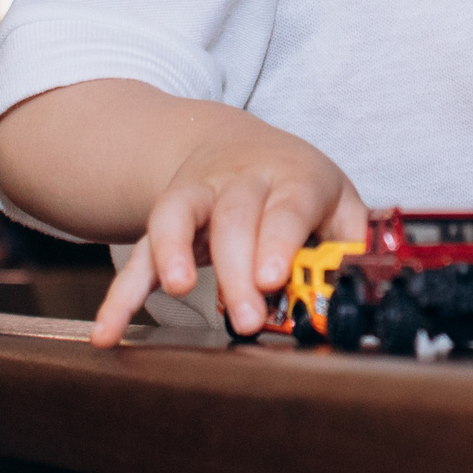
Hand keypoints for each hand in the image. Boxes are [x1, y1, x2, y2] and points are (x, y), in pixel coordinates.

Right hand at [89, 112, 366, 348]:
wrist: (227, 141)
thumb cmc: (292, 183)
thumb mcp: (335, 199)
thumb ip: (351, 241)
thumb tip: (363, 286)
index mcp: (291, 176)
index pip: (287, 204)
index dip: (278, 238)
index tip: (272, 275)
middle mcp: (240, 181)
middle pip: (233, 216)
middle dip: (236, 267)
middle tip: (246, 316)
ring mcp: (196, 197)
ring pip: (177, 216)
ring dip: (172, 252)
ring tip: (177, 289)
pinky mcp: (163, 222)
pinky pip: (138, 255)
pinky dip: (120, 293)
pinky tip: (108, 331)